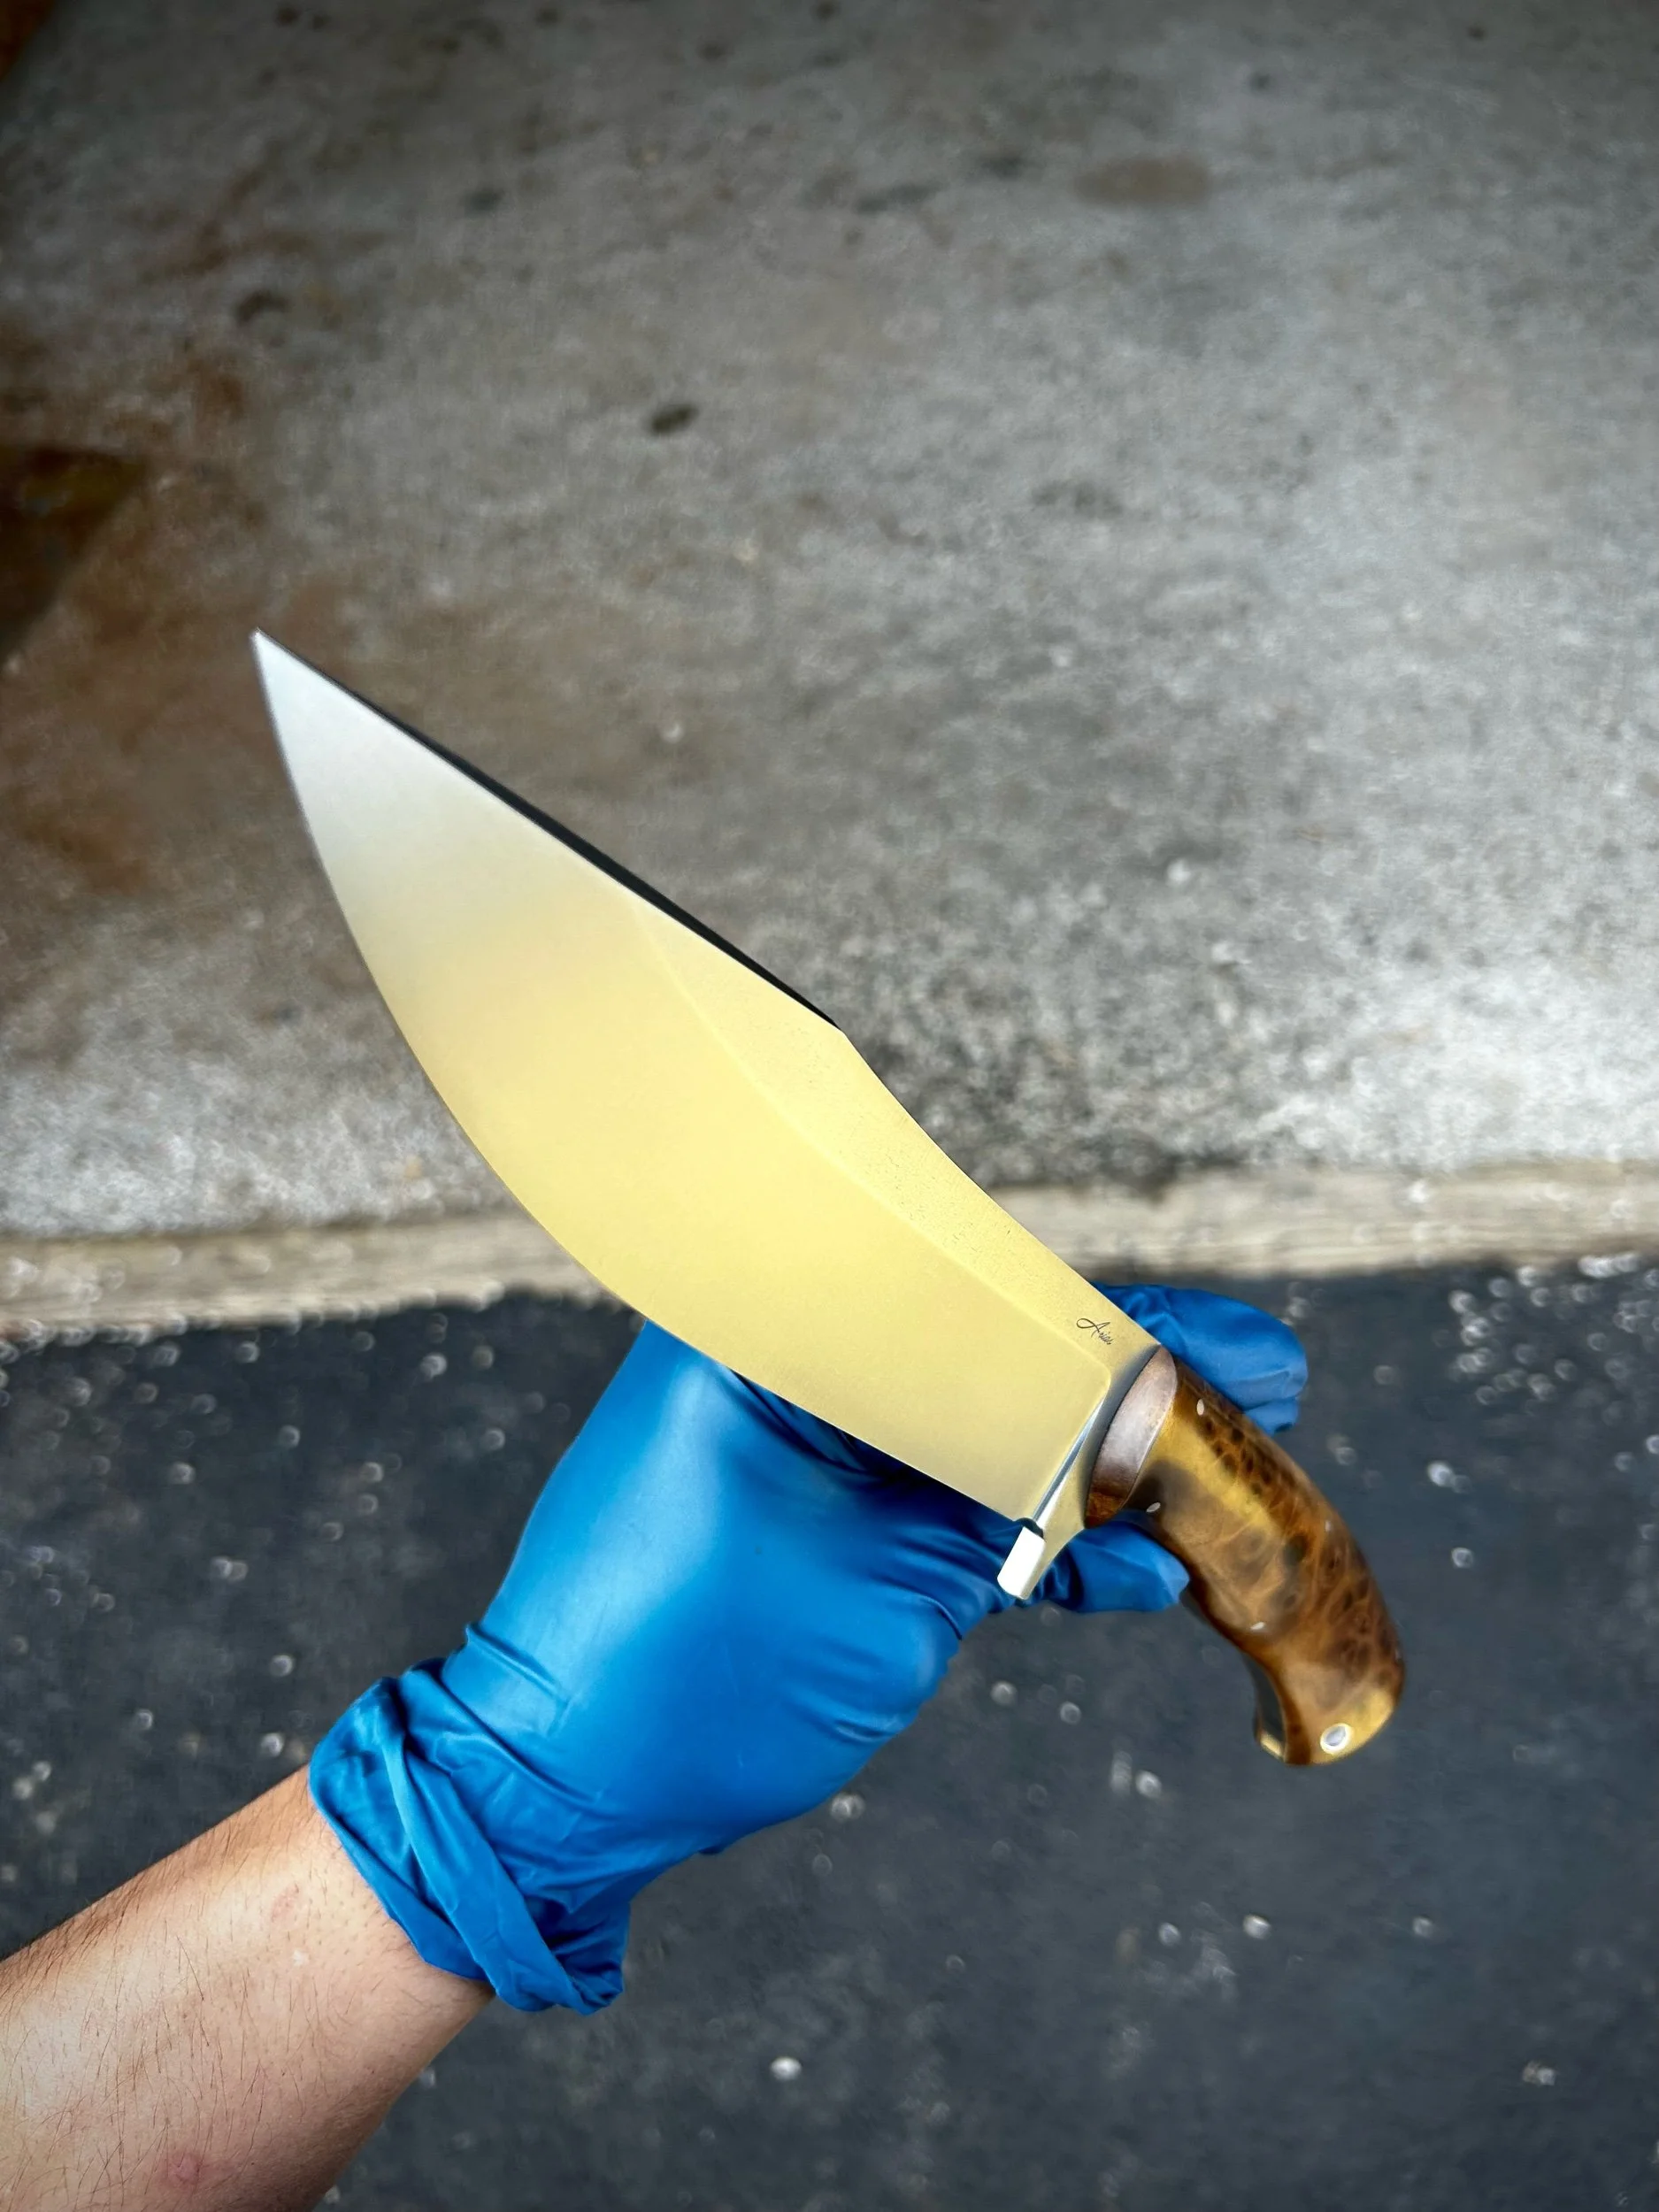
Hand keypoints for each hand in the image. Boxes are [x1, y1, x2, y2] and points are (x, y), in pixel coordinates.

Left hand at [311, 1286, 1305, 2011]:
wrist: (557, 1782)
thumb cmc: (685, 1674)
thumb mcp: (887, 1588)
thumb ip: (1026, 1526)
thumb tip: (1161, 1505)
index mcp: (772, 1328)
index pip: (983, 1298)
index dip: (1131, 1329)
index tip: (1237, 1352)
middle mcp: (777, 1349)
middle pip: (990, 1345)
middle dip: (1131, 1382)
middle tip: (1261, 1387)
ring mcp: (788, 1419)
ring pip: (973, 1412)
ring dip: (1087, 1455)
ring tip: (1216, 1475)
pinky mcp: (798, 1489)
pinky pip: (929, 1475)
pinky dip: (1019, 1516)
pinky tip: (1125, 1559)